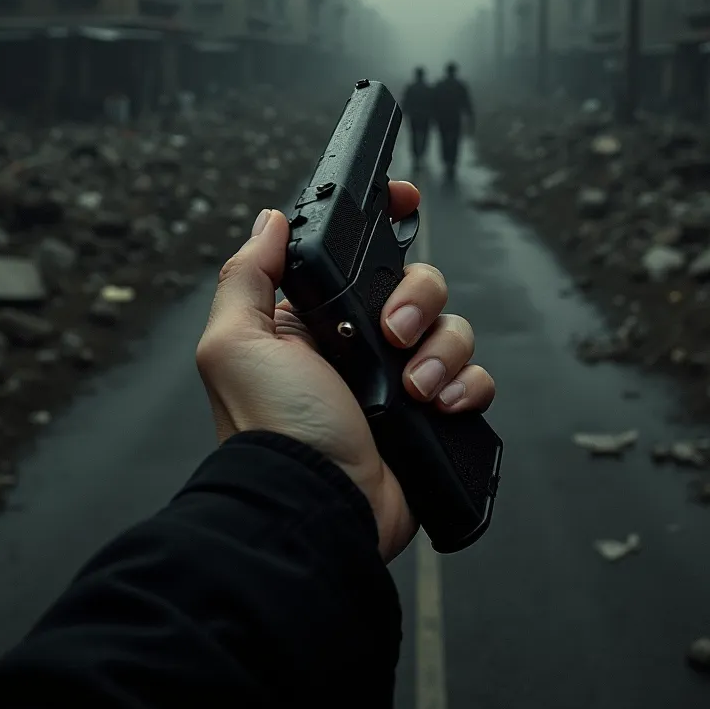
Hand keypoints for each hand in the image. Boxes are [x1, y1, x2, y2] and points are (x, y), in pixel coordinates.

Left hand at [196, 182, 494, 561]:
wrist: (317, 508)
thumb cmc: (270, 430)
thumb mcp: (236, 343)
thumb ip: (250, 276)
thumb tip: (269, 221)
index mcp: (314, 320)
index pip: (358, 255)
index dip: (387, 223)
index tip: (406, 200)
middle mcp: (359, 344)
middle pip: (418, 284)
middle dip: (416, 299)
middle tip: (391, 335)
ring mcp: (399, 380)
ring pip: (451, 328)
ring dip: (441, 351)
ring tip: (413, 388)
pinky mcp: (432, 414)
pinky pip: (473, 378)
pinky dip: (465, 386)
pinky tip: (436, 406)